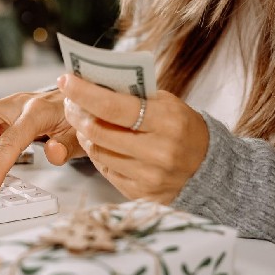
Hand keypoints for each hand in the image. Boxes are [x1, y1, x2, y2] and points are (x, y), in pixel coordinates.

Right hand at [0, 89, 85, 196]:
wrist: (79, 100)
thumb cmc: (79, 118)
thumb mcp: (81, 136)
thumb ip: (68, 146)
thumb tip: (53, 153)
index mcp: (37, 112)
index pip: (8, 141)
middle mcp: (16, 104)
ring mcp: (6, 105)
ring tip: (2, 148)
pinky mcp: (0, 109)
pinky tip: (0, 142)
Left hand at [57, 74, 208, 203]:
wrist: (208, 167)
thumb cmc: (182, 127)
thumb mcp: (166, 103)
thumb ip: (133, 95)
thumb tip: (92, 82)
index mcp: (167, 122)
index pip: (113, 107)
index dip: (84, 93)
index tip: (66, 80)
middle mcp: (158, 152)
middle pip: (98, 132)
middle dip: (77, 114)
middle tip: (70, 102)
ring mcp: (148, 176)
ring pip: (97, 152)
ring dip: (83, 133)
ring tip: (84, 121)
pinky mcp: (139, 194)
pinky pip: (105, 169)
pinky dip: (97, 152)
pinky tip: (100, 142)